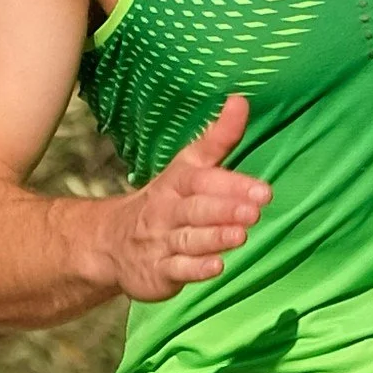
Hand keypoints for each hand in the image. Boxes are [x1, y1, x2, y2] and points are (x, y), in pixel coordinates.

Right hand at [105, 95, 271, 302]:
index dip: (231, 184)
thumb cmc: (164, 202)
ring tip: (241, 235)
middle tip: (254, 210)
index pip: (202, 179)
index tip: (263, 191)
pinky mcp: (159, 272)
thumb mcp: (187, 167)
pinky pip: (177, 269)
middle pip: (196, 208)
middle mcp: (167, 211)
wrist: (110, 243)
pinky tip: (217, 267)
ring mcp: (161, 242)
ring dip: (214, 237)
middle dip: (225, 209)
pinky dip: (196, 269)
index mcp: (176, 183)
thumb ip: (217, 139)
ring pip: (188, 239)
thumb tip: (240, 100)